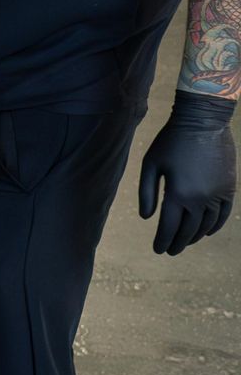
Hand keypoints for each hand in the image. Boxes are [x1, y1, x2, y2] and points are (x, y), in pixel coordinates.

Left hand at [138, 91, 236, 254]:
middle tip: (170, 251)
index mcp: (177, 194)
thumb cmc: (170, 142)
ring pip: (206, 225)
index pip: (168, 227)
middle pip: (188, 230)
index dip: (162, 241)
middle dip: (177, 243)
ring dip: (195, 236)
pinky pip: (223, 215)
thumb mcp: (151, 164)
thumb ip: (147, 193)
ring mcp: (217, 195)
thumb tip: (146, 218)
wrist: (203, 123)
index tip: (158, 250)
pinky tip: (206, 232)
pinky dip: (214, 226)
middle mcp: (199, 199)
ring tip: (184, 241)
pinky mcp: (228, 189)